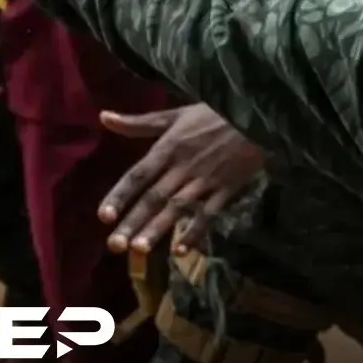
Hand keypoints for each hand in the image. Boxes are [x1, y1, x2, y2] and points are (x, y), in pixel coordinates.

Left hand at [97, 105, 266, 255]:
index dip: (120, 195)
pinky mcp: (228, 188)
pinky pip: (210, 212)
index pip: (138, 175)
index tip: (103, 217)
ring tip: (139, 250)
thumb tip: (103, 117)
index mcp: (168, 148)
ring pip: (177, 208)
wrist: (259, 114)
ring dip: (158, 229)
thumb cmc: (217, 112)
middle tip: (114, 246)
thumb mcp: (176, 114)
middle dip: (133, 222)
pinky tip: (182, 249)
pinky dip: (196, 230)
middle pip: (154, 197)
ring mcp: (206, 179)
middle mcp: (183, 167)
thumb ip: (141, 122)